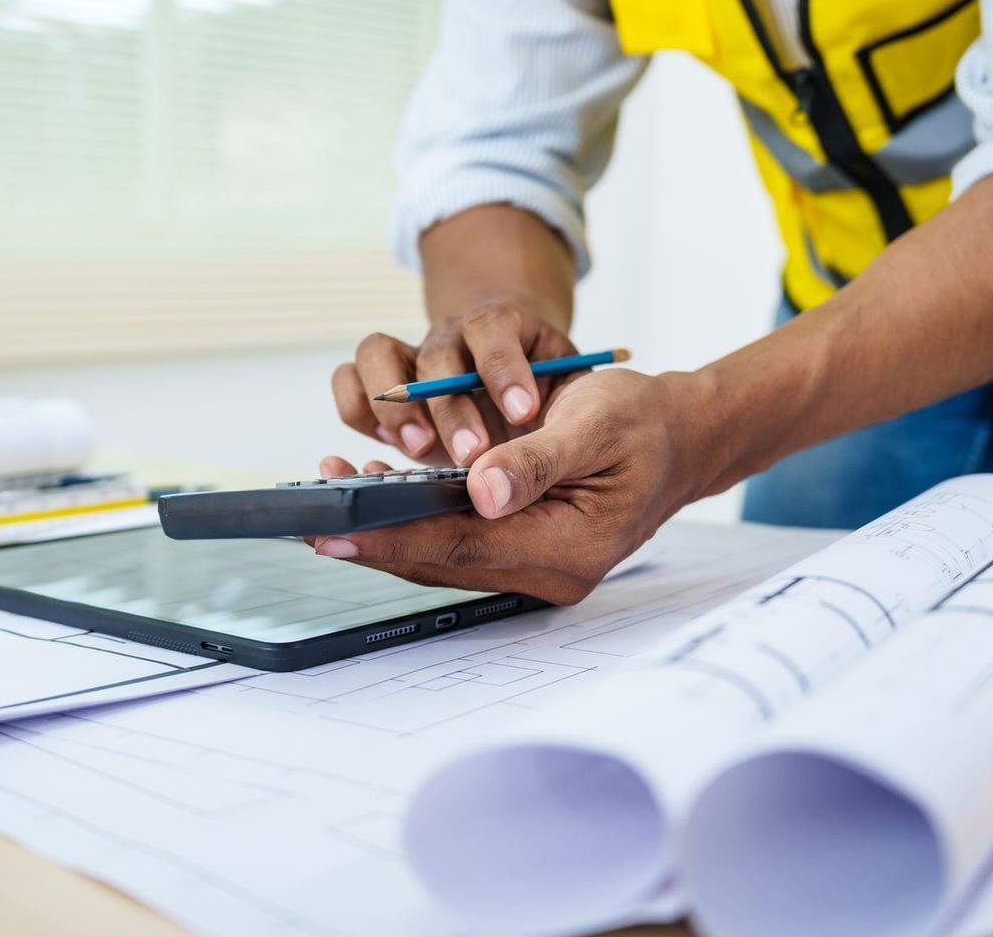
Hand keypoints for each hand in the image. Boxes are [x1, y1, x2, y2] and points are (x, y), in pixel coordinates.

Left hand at [310, 368, 713, 605]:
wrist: (684, 434)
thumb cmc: (646, 423)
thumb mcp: (597, 424)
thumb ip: (537, 460)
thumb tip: (483, 492)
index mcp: (569, 548)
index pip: (461, 548)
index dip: (392, 539)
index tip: (333, 530)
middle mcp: (549, 568)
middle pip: (443, 560)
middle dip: (375, 535)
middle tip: (309, 511)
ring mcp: (537, 562)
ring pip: (445, 552)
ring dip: (389, 526)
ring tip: (333, 488)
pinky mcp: (525, 544)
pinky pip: (459, 540)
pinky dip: (416, 517)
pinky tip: (381, 487)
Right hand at [331, 301, 579, 466]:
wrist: (528, 385)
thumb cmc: (555, 401)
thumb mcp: (576, 406)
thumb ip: (552, 440)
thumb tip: (503, 485)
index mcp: (505, 328)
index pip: (493, 326)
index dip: (502, 365)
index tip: (523, 412)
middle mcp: (453, 339)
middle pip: (437, 355)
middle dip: (452, 408)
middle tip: (473, 454)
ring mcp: (413, 361)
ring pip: (377, 353)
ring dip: (393, 404)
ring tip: (418, 449)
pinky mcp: (387, 393)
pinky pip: (348, 380)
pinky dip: (357, 411)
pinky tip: (387, 451)